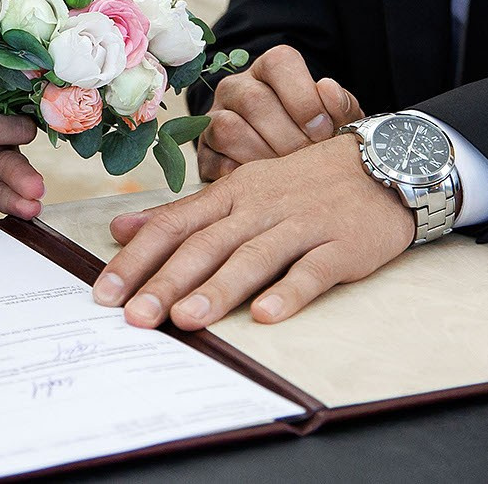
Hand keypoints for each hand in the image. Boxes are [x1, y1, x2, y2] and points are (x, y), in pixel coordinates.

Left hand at [91, 135, 412, 326]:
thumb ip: (182, 214)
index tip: (105, 292)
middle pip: (206, 245)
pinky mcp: (340, 245)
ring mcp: (301, 224)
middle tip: (136, 318)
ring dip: (219, 288)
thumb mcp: (238, 189)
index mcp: (230, 194)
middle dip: (167, 282)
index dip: (137, 258)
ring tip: (187, 319)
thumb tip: (120, 229)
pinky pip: (312, 270)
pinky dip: (289, 292)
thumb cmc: (301, 186)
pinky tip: (265, 315)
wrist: (382, 166)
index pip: (173, 225)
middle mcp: (259, 207)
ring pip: (253, 256)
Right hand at [197, 43, 363, 180]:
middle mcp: (236, 87)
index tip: (322, 129)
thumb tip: (328, 90)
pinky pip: (213, 161)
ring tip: (286, 172)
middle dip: (287, 137)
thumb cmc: (315, 138)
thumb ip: (341, 106)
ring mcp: (215, 118)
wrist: (289, 171)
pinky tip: (264, 185)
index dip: (303, 97)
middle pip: (252, 99)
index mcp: (270, 71)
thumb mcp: (336, 121)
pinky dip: (241, 176)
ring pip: (226, 128)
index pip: (279, 62)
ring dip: (262, 156)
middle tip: (307, 158)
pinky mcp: (204, 152)